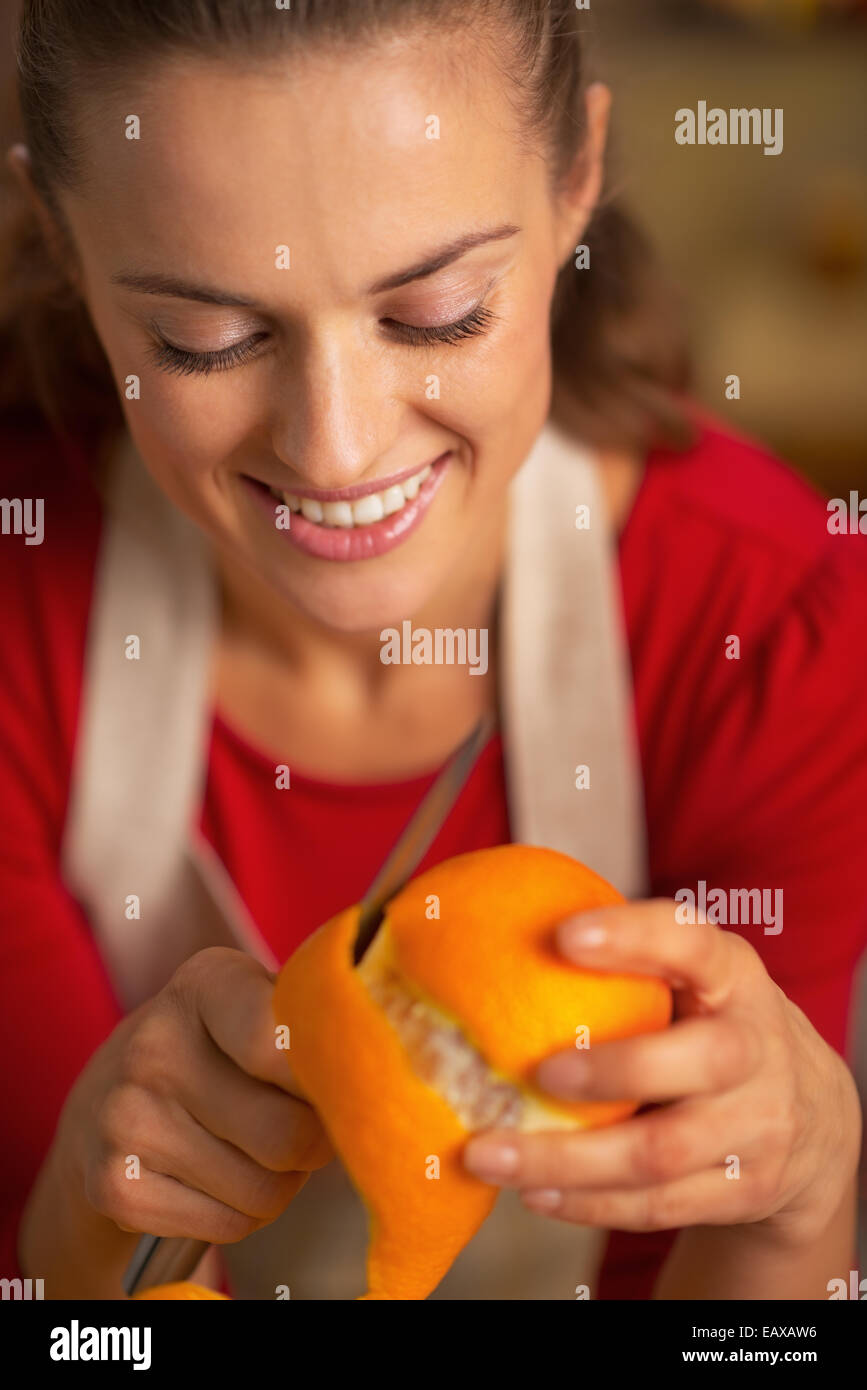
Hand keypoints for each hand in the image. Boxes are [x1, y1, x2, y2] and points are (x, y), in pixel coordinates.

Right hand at [20, 947, 331, 1293]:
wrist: (105, 1100)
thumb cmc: (219, 1047)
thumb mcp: (258, 1004)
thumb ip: (313, 1025)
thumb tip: (374, 1080)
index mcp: (205, 983)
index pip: (280, 1042)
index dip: (327, 1079)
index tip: (338, 1085)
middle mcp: (154, 1043)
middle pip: (287, 1133)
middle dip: (315, 1144)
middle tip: (306, 1128)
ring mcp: (126, 1117)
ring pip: (264, 1189)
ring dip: (283, 1184)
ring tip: (260, 1153)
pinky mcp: (115, 1184)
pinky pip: (229, 1224)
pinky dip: (243, 1214)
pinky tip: (220, 1179)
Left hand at [462, 901, 861, 1244]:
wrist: (808, 1115)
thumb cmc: (708, 1023)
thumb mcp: (691, 977)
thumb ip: (626, 959)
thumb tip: (494, 930)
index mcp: (734, 975)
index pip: (693, 943)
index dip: (634, 937)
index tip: (564, 934)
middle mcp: (757, 1047)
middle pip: (701, 1061)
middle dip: (616, 1070)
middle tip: (539, 1071)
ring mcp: (759, 1125)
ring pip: (662, 1152)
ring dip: (569, 1159)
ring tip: (491, 1153)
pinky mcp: (743, 1190)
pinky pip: (658, 1205)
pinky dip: (588, 1203)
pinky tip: (532, 1193)